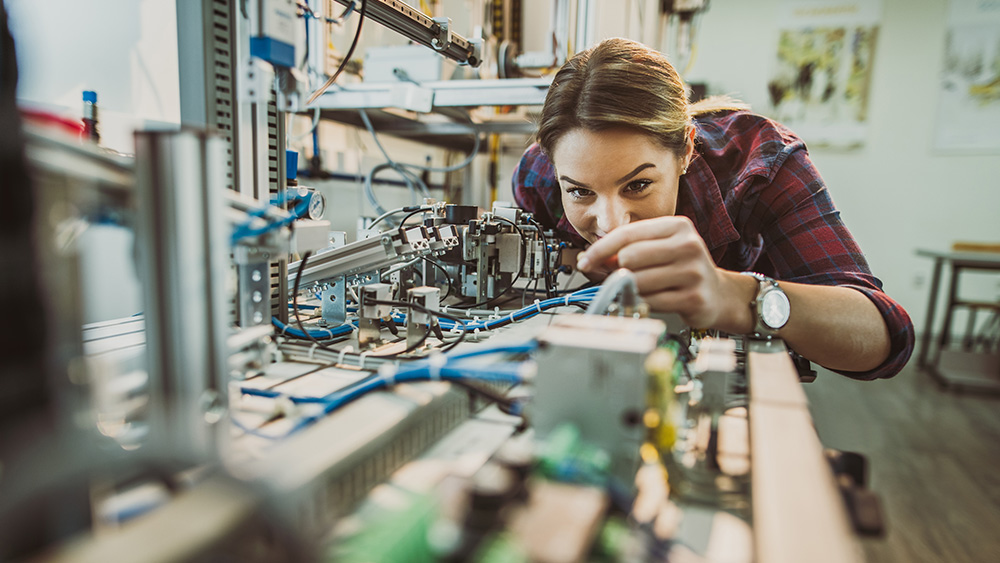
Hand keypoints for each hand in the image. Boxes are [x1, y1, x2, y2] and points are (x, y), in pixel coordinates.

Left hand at [576, 216, 727, 327]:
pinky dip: (644, 302)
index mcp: (677, 226)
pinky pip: (650, 301)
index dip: (600, 249)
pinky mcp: (693, 298)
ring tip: (642, 288)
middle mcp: (687, 245)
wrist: (718, 294)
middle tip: (619, 276)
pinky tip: (653, 298)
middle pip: (629, 257)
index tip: (586, 260)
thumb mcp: (659, 249)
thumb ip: (627, 249)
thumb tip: (591, 259)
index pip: (627, 234)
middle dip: (617, 270)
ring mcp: (692, 272)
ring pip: (638, 281)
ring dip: (631, 288)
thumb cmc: (682, 268)